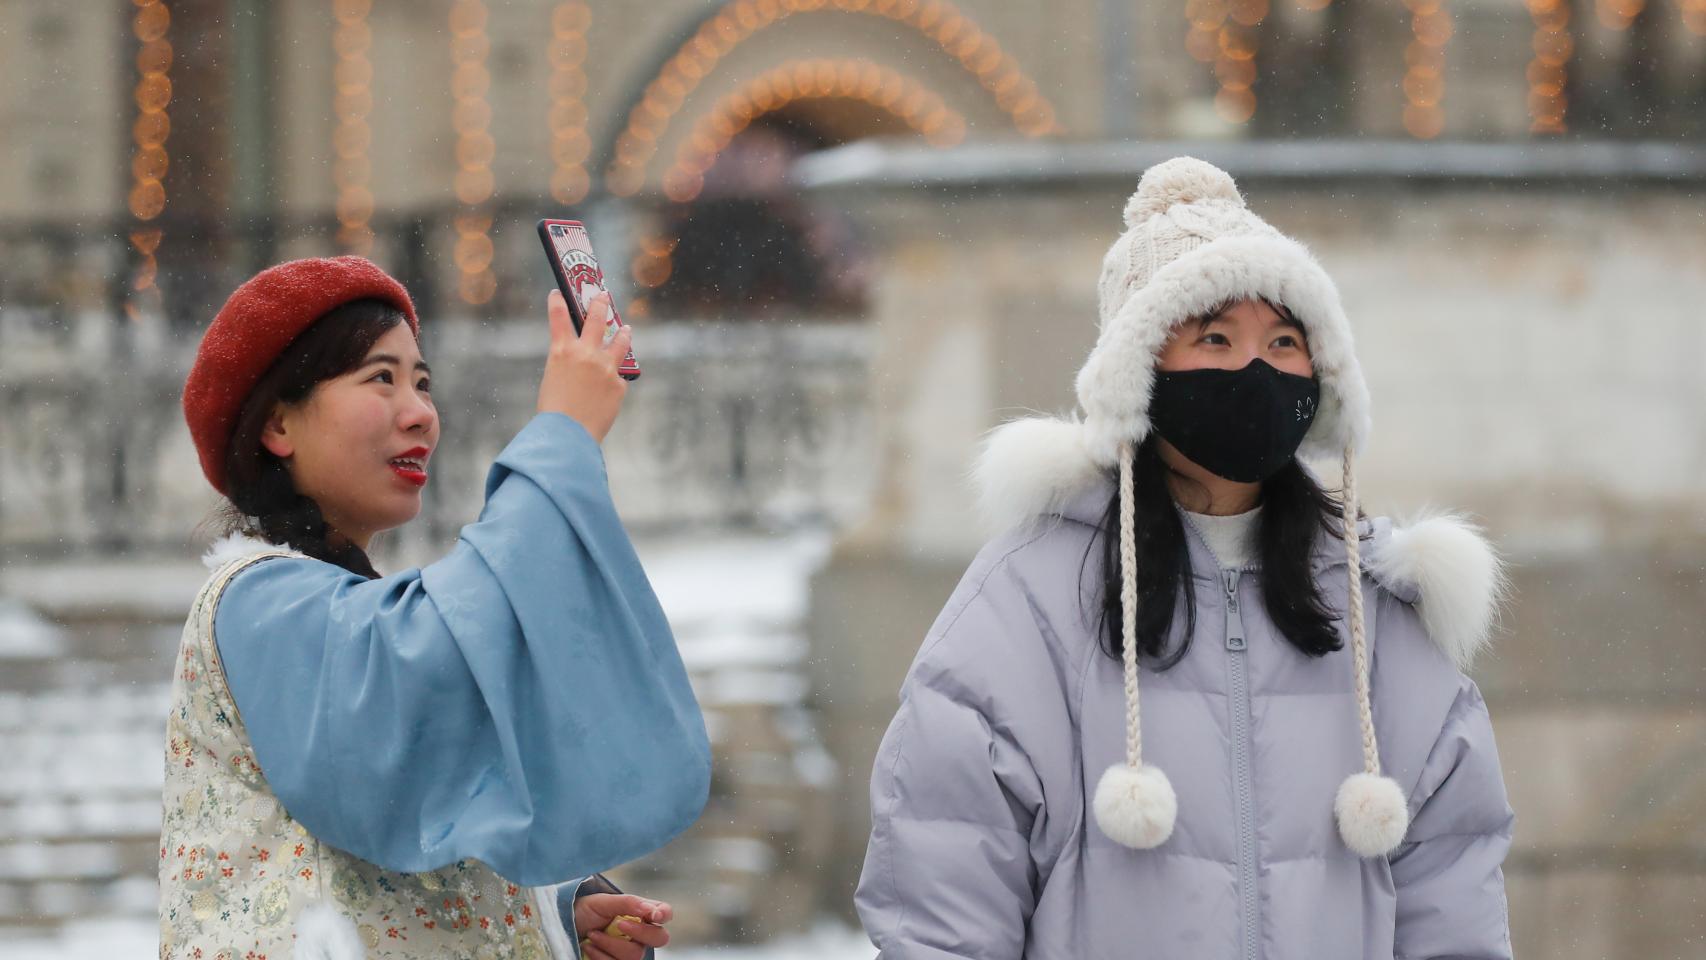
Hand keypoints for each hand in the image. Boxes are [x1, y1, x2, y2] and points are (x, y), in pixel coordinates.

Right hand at [536, 289, 631, 443]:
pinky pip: (618, 377)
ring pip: (620, 342)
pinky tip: (609, 388)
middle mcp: (586, 353)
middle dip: (600, 304)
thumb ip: (570, 364)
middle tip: (603, 294)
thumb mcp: (554, 378)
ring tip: (627, 328)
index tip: (558, 293)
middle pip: (597, 319)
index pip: (557, 317)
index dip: (557, 302)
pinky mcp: (619, 384)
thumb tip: (587, 358)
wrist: (568, 435)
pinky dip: (614, 380)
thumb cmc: (555, 411)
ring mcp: (606, 367)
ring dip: (624, 333)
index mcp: (561, 351)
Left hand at [573, 892, 671, 959]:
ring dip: (610, 944)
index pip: (664, 913)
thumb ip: (628, 903)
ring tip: (592, 935)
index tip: (654, 915)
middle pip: (659, 938)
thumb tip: (650, 909)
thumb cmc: (583, 912)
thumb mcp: (602, 902)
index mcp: (640, 912)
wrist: (564, 929)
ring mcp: (630, 950)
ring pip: (635, 955)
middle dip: (640, 932)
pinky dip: (600, 956)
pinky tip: (589, 947)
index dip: (664, 914)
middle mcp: (639, 933)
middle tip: (618, 924)